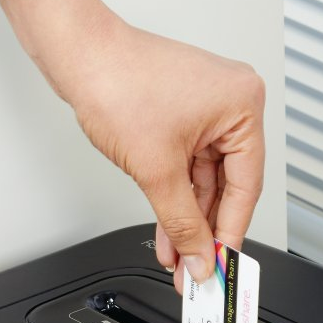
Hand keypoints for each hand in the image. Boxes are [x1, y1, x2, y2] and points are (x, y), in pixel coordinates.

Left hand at [0, 0, 265, 290]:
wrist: (76, 54)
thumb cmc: (117, 82)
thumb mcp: (156, 170)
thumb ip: (182, 223)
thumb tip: (199, 256)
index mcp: (242, 105)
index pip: (246, 186)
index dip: (231, 232)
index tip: (222, 264)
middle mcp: (231, 102)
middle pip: (226, 184)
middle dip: (205, 230)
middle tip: (198, 268)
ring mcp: (205, 107)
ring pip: (203, 178)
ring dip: (187, 218)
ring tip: (178, 257)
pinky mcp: (181, 112)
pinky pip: (186, 164)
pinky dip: (176, 195)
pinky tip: (169, 229)